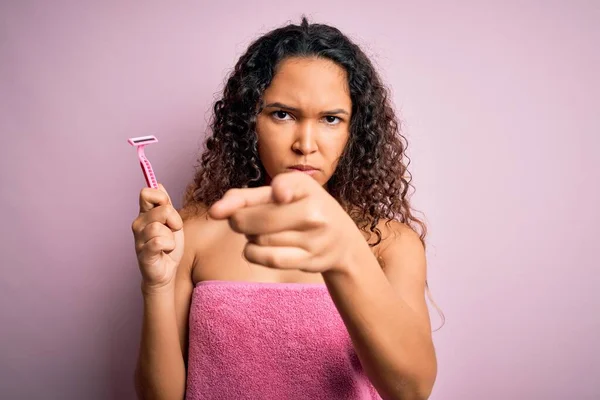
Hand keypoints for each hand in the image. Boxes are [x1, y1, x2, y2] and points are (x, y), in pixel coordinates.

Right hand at [131, 184, 183, 291]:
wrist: (167, 272)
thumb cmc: (168, 247)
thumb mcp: (172, 222)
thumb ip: (165, 204)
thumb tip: (158, 183)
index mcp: (145, 214)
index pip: (146, 193)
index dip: (162, 198)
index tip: (170, 211)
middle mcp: (138, 224)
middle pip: (161, 209)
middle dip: (174, 220)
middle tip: (173, 231)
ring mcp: (139, 239)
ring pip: (159, 227)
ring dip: (171, 236)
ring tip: (168, 244)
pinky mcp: (144, 254)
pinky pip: (158, 242)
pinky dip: (168, 246)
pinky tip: (166, 250)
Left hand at [208, 172, 362, 273]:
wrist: (341, 240)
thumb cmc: (302, 209)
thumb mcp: (282, 192)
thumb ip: (246, 196)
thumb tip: (215, 212)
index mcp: (306, 187)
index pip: (278, 189)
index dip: (268, 193)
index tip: (274, 196)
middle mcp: (315, 211)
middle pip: (256, 220)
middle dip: (239, 221)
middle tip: (243, 220)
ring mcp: (314, 238)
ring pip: (259, 240)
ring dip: (250, 237)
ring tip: (261, 232)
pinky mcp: (309, 260)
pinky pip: (268, 259)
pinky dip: (253, 253)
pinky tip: (256, 248)